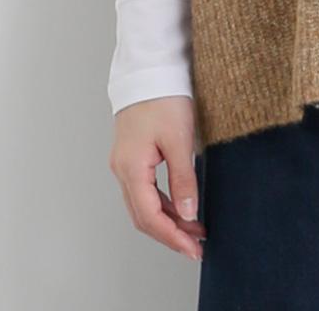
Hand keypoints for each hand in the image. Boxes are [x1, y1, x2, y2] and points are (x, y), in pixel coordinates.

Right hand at [110, 95, 205, 261]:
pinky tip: (182, 207)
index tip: (192, 249)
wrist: (150, 68)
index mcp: (131, 168)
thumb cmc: (163, 97)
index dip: (172, 237)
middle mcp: (122, 170)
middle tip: (196, 246)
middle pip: (143, 216)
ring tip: (195, 230)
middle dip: (170, 234)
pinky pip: (145, 190)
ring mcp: (125, 163)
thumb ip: (183, 179)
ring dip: (168, 220)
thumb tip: (188, 213)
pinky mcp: (132, 156)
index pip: (150, 217)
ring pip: (143, 205)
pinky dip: (164, 203)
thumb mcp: (179, 139)